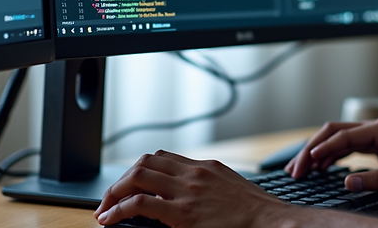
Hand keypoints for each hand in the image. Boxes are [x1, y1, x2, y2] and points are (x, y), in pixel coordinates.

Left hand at [95, 150, 287, 227]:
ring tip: (105, 208)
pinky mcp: (182, 213)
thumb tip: (192, 197)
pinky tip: (110, 220)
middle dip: (122, 179)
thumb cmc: (257, 213)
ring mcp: (187, 191)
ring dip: (114, 191)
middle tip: (110, 198)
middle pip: (145, 161)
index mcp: (206, 167)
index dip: (140, 169)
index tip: (131, 184)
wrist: (272, 222)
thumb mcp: (232, 190)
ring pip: (137, 176)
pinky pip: (139, 203)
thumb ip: (210, 187)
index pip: (163, 157)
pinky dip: (118, 210)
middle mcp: (194, 173)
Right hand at [286, 118, 377, 199]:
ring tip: (300, 170)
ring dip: (319, 152)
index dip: (321, 149)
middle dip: (312, 148)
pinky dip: (332, 156)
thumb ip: (377, 180)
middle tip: (295, 169)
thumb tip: (346, 182)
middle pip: (335, 132)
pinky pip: (349, 147)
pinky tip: (320, 168)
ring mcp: (377, 136)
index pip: (343, 135)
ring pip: (339, 138)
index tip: (305, 164)